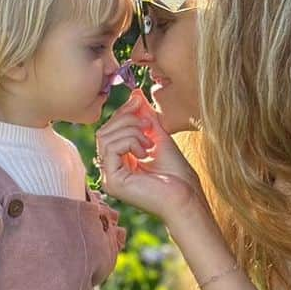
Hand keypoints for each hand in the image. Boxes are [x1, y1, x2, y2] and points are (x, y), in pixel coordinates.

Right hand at [94, 90, 203, 223]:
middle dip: (126, 119)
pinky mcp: (112, 181)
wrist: (186, 197)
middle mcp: (111, 170)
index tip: (139, 102)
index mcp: (120, 162)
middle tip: (149, 125)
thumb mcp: (159, 136)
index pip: (110, 129)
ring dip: (131, 131)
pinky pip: (110, 148)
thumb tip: (135, 92)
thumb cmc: (177, 174)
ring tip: (150, 142)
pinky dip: (129, 142)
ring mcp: (109, 177)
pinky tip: (145, 151)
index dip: (123, 112)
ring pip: (105, 137)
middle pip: (104, 131)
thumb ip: (145, 117)